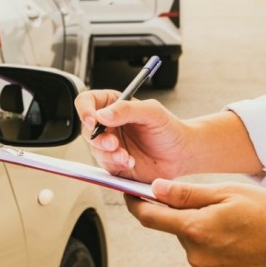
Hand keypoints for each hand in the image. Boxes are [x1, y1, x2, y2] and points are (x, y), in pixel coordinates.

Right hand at [74, 89, 189, 181]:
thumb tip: (102, 115)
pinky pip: (105, 165)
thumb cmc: (168, 128)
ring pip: (94, 149)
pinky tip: (130, 162)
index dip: (84, 110)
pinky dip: (116, 164)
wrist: (181, 154)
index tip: (92, 120)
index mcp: (113, 105)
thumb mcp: (152, 112)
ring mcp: (109, 144)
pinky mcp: (113, 163)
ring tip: (126, 156)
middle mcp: (108, 124)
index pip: (87, 101)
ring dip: (108, 154)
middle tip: (113, 143)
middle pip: (86, 129)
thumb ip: (127, 110)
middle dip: (98, 138)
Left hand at [126, 179, 265, 266]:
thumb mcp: (228, 192)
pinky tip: (242, 246)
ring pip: (196, 248)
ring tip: (237, 228)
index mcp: (195, 230)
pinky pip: (211, 266)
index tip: (131, 195)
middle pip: (179, 231)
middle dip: (189, 217)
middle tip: (219, 207)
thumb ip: (187, 194)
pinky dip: (219, 253)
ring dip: (206, 235)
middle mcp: (197, 257)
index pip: (150, 218)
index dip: (136, 204)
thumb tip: (155, 189)